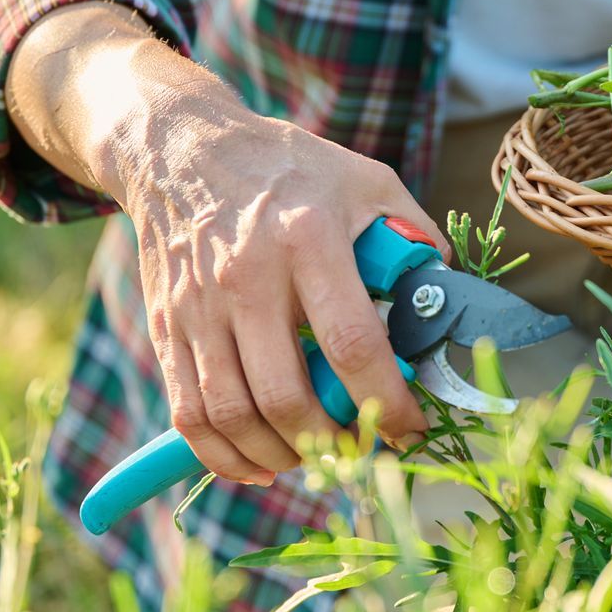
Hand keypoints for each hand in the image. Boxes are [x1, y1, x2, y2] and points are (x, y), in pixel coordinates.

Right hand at [8, 2, 443, 485]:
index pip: (351, 343)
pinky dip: (225, 455)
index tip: (410, 429)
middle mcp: (247, 277)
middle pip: (286, 394)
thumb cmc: (288, 168)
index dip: (385, 401)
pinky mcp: (165, 328)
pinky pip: (188, 414)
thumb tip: (445, 301)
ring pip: (233, 415)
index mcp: (308, 238)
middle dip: (333, 442)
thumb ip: (415, 237)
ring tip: (318, 456)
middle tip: (364, 449)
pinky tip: (261, 464)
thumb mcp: (366, 180)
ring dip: (282, 456)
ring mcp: (198, 307)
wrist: (178, 147)